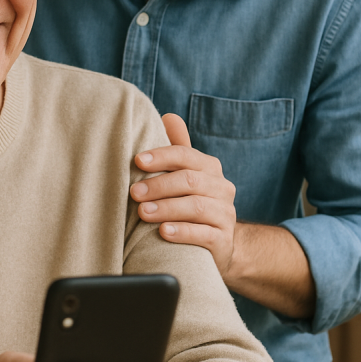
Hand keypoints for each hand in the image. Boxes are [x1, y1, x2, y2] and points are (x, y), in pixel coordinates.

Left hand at [131, 113, 236, 273]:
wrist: (215, 245)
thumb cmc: (190, 203)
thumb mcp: (185, 176)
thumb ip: (178, 149)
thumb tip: (169, 116)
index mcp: (210, 168)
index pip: (186, 156)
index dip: (161, 156)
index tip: (137, 161)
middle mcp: (222, 189)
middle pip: (190, 181)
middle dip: (159, 185)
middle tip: (134, 192)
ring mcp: (225, 215)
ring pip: (196, 207)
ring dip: (167, 208)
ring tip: (143, 213)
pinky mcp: (223, 241)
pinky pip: (204, 234)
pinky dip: (182, 232)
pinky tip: (163, 232)